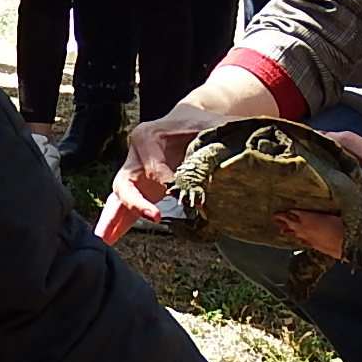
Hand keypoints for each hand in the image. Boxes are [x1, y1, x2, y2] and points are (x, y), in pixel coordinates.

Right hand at [95, 101, 238, 242]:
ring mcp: (134, 173)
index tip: (188, 195)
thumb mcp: (214, 124)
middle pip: (126, 180)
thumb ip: (230, 131)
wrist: (188, 120)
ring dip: (112, 219)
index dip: (169, 180)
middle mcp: (136, 155)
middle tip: (155, 217)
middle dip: (136, 201)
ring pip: (118, 197)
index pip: (154, 164)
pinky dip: (116, 224)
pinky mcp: (138, 188)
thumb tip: (256, 139)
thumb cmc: (201, 122)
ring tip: (105, 239)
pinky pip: (122, 207)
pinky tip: (109, 241)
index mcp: (149, 135)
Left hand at [271, 132, 361, 264]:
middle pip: (340, 246)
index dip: (311, 222)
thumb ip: (352, 146)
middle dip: (308, 233)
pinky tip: (316, 235)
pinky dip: (336, 245)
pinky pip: (359, 254)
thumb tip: (320, 135)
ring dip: (319, 241)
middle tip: (280, 219)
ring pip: (348, 254)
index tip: (287, 212)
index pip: (341, 229)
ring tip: (291, 228)